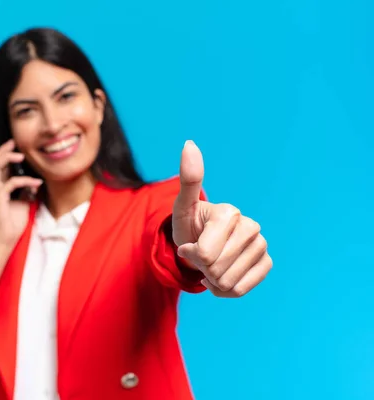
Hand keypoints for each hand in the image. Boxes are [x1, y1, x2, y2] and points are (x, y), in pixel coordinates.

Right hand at [0, 139, 42, 248]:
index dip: (5, 155)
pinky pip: (10, 183)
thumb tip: (33, 182)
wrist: (5, 240)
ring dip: (7, 158)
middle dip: (2, 150)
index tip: (16, 147)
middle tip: (14, 143)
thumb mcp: (22, 203)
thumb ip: (25, 191)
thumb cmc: (13, 224)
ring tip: (21, 156)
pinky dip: (24, 181)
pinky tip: (36, 183)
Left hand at [171, 140, 271, 297]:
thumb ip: (188, 179)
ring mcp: (261, 245)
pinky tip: (221, 275)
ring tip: (210, 263)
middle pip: (216, 269)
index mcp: (230, 212)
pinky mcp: (266, 263)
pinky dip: (224, 289)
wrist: (199, 243)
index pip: (205, 253)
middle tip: (200, 254)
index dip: (191, 254)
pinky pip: (241, 289)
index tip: (189, 243)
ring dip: (211, 279)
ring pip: (228, 282)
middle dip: (201, 267)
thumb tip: (189, 143)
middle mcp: (251, 226)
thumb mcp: (182, 207)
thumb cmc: (189, 224)